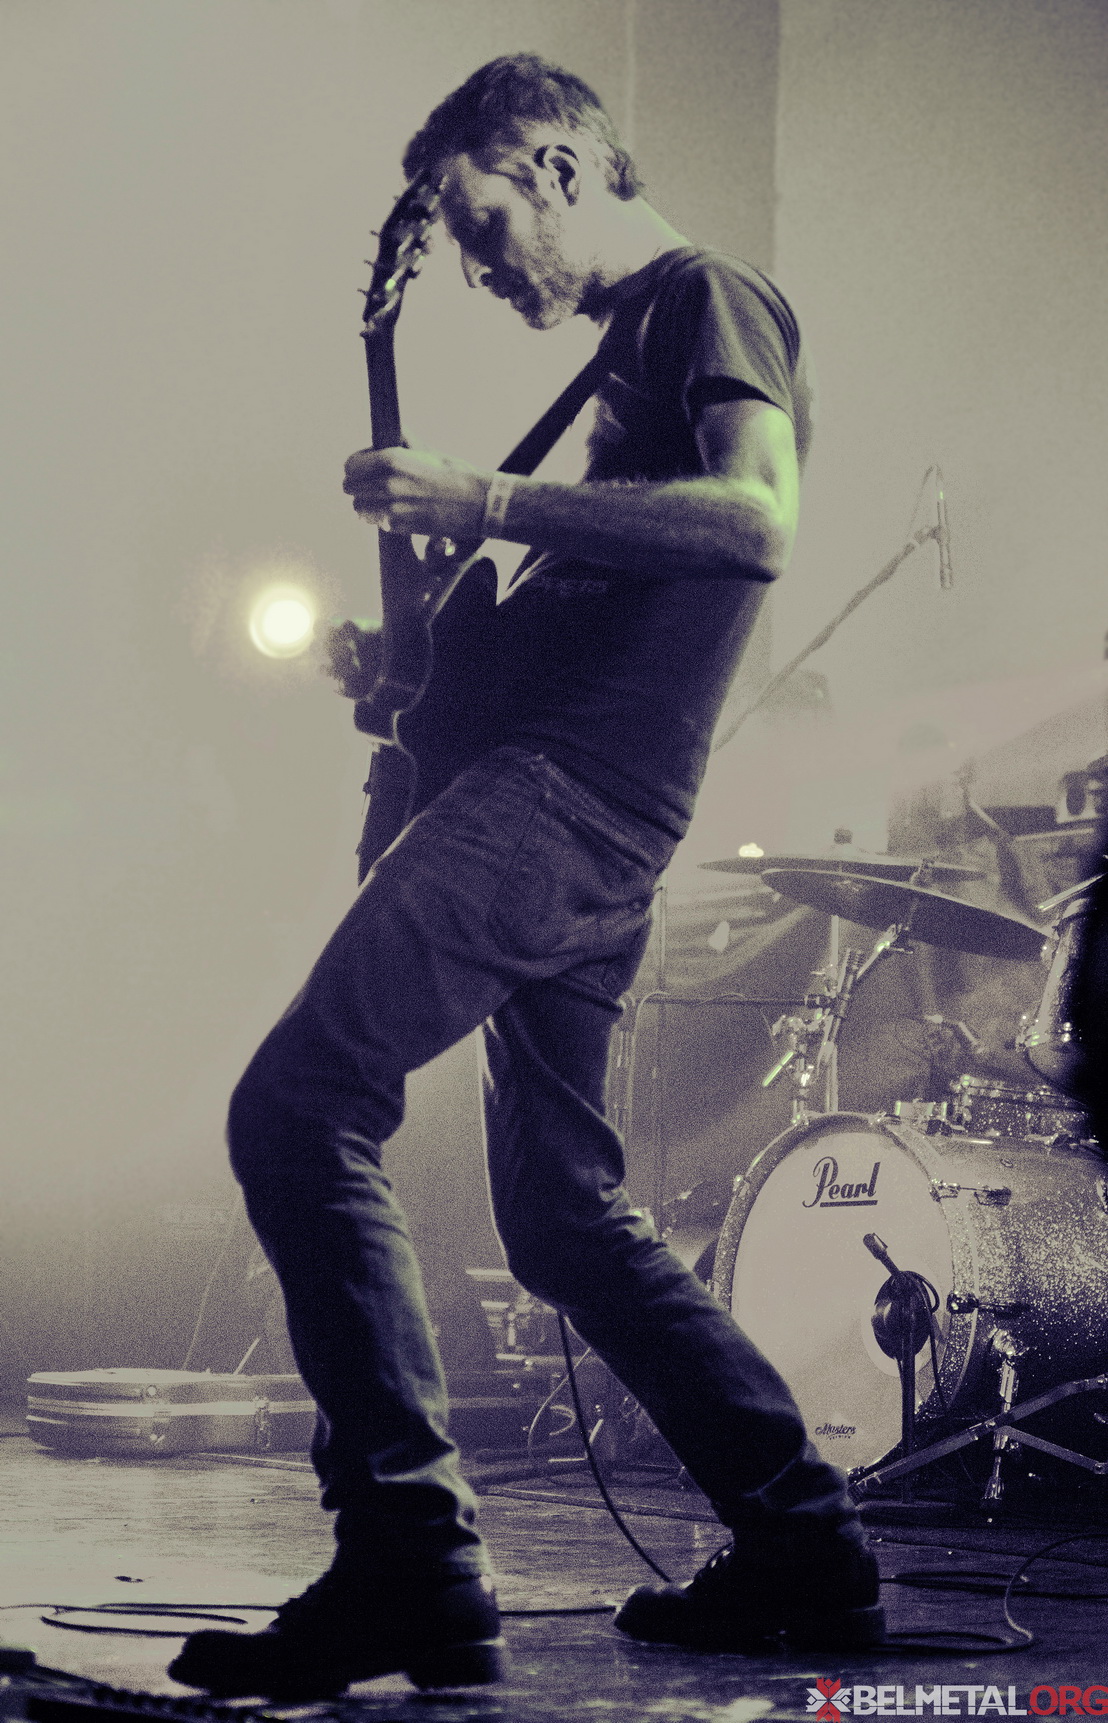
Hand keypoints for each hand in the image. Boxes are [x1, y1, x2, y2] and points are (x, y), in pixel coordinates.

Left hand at [342, 446, 488, 538]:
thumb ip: (404, 442)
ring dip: (369, 505)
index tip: (364, 469)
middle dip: (360, 486)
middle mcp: (387, 484)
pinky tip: (400, 512)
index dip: (356, 467)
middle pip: (351, 488)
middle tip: (373, 486)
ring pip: (360, 508)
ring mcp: (391, 508)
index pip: (351, 465)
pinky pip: (378, 522)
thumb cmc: (457, 475)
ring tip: (385, 501)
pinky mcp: (399, 527)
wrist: (478, 503)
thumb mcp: (428, 451)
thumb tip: (395, 430)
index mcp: (392, 460)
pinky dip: (384, 519)